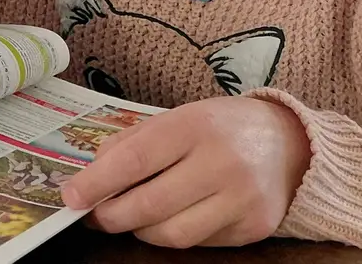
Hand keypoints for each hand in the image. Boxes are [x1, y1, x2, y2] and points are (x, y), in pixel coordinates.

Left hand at [62, 96, 311, 247]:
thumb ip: (131, 143)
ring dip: (140, 231)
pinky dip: (174, 234)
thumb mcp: (176, 118)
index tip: (70, 197)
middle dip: (111, 215)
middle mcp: (222, 163)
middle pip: (150, 205)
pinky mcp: (254, 228)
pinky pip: (200, 243)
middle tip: (93, 214)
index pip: (135, 159)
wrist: (291, 144)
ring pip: (172, 234)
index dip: (97, 182)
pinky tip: (171, 218)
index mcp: (195, 126)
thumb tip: (90, 176)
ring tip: (130, 217)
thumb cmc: (219, 128)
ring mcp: (242, 200)